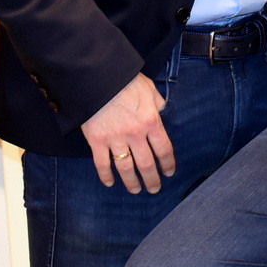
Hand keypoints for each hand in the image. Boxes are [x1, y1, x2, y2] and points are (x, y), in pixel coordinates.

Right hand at [80, 73, 174, 193]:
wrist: (98, 76)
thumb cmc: (125, 80)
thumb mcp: (148, 88)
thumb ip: (157, 103)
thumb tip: (161, 112)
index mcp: (150, 121)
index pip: (164, 149)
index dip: (168, 164)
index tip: (169, 173)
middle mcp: (135, 134)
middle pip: (147, 164)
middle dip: (152, 179)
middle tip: (154, 189)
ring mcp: (115, 139)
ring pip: (126, 168)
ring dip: (132, 183)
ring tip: (136, 190)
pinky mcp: (96, 140)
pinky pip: (102, 164)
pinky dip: (105, 176)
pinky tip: (110, 183)